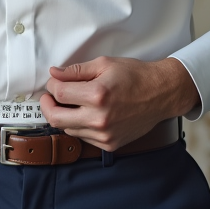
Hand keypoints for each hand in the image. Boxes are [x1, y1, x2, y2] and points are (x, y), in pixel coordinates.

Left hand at [39, 56, 199, 150]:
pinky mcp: (110, 144)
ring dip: (63, 116)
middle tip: (49, 97)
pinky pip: (82, 137)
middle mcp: (100, 118)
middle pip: (55, 118)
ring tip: (70, 103)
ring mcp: (105, 134)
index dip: (51, 85)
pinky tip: (85, 114)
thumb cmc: (135, 76)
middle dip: (47, 105)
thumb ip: (76, 71)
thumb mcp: (104, 64)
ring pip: (67, 129)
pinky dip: (78, 126)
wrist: (162, 94)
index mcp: (98, 95)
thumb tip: (54, 74)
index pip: (59, 93)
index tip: (54, 81)